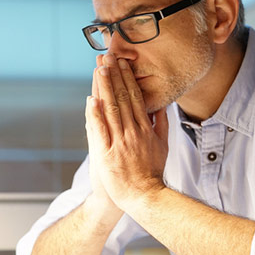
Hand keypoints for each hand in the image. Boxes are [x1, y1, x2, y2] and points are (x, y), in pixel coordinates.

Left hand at [85, 53, 168, 207]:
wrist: (144, 197)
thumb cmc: (152, 172)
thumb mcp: (163, 146)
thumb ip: (160, 124)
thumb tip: (161, 104)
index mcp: (144, 129)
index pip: (135, 97)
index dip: (127, 78)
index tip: (121, 62)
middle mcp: (132, 133)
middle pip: (122, 99)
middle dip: (114, 76)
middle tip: (108, 56)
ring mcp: (119, 143)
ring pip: (110, 110)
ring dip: (104, 88)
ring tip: (99, 69)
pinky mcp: (106, 155)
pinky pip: (100, 131)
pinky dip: (95, 115)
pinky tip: (91, 100)